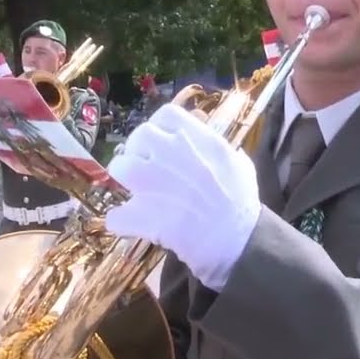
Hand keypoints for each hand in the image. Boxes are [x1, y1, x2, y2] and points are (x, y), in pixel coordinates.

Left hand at [103, 104, 260, 290]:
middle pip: (139, 136)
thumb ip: (224, 154)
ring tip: (136, 192)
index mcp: (198, 139)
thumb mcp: (241, 167)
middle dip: (139, 151)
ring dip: (124, 179)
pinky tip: (131, 225)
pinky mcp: (141, 214)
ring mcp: (152, 182)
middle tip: (148, 168)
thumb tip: (221, 151)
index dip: (160, 128)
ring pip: (119, 167)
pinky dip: (121, 222)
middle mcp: (171, 152)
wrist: (239, 243)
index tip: (162, 142)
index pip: (166, 115)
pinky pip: (115, 216)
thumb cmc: (244, 206)